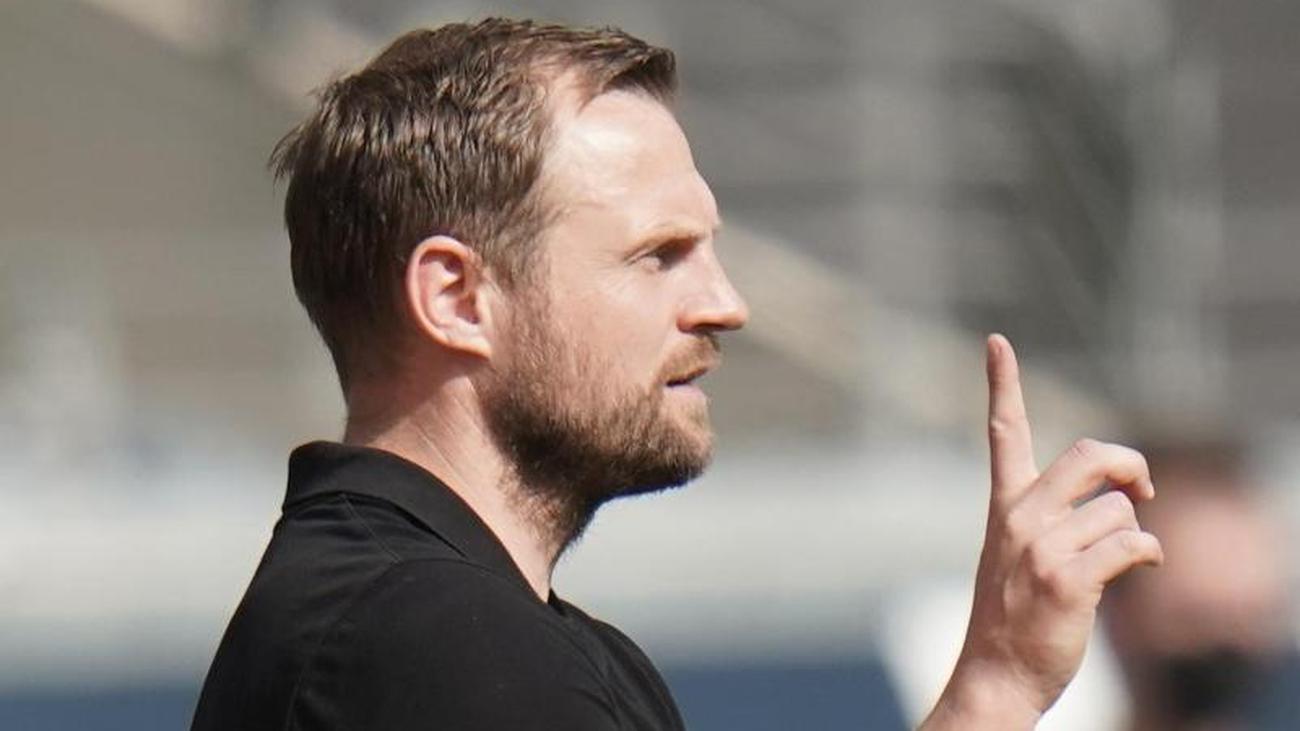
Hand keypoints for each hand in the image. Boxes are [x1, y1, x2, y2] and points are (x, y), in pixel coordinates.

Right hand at [921, 335, 1163, 729]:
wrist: (995, 675)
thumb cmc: (1013, 617)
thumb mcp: (1018, 555)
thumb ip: (1055, 517)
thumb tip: (1124, 495)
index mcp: (1004, 507)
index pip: (1003, 434)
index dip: (1001, 384)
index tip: (996, 343)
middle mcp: (1020, 519)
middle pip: (1088, 455)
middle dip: (1131, 466)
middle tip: (1143, 489)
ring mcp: (1042, 549)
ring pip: (1120, 509)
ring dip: (1133, 534)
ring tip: (1114, 564)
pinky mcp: (1068, 580)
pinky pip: (1132, 544)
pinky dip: (1148, 554)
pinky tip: (1140, 568)